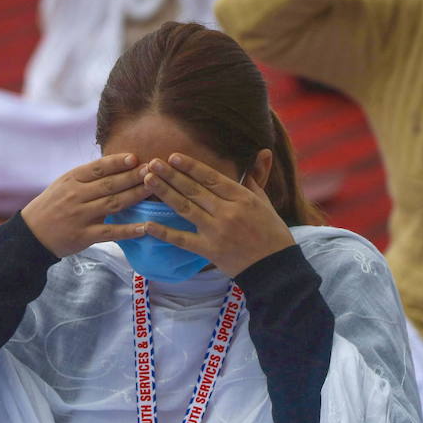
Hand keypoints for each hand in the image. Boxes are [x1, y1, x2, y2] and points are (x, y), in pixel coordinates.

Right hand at [20, 153, 150, 257]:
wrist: (31, 234)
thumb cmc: (51, 206)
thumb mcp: (63, 184)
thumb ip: (86, 177)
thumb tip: (116, 164)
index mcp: (71, 180)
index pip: (97, 168)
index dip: (117, 162)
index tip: (135, 157)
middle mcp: (76, 196)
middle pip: (110, 184)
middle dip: (133, 176)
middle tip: (152, 170)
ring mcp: (80, 216)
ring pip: (113, 204)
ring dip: (135, 196)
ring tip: (153, 189)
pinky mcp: (84, 236)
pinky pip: (110, 232)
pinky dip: (128, 230)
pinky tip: (145, 227)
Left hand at [140, 153, 295, 277]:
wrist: (275, 268)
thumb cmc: (272, 233)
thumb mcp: (265, 202)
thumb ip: (254, 180)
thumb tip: (260, 154)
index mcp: (242, 198)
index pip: (211, 178)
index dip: (191, 166)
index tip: (173, 156)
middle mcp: (227, 212)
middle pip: (194, 189)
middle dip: (171, 174)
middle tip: (152, 163)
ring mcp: (216, 231)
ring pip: (185, 208)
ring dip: (165, 193)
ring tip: (148, 180)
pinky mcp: (209, 250)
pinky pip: (182, 239)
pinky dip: (164, 232)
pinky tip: (147, 224)